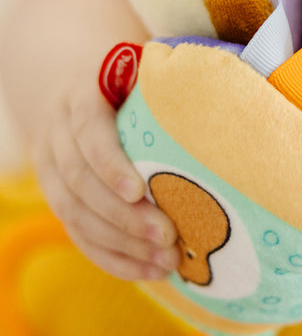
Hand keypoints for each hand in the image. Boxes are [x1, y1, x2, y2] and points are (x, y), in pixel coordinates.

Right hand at [31, 72, 179, 279]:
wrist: (77, 86)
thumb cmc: (127, 76)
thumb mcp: (139, 65)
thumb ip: (166, 75)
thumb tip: (217, 90)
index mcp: (79, 97)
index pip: (88, 132)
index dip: (110, 165)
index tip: (139, 191)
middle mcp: (57, 136)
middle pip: (80, 183)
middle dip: (124, 216)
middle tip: (168, 236)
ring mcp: (51, 171)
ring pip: (75, 215)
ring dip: (121, 244)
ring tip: (166, 261)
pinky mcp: (59, 199)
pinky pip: (78, 235)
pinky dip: (112, 258)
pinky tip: (149, 271)